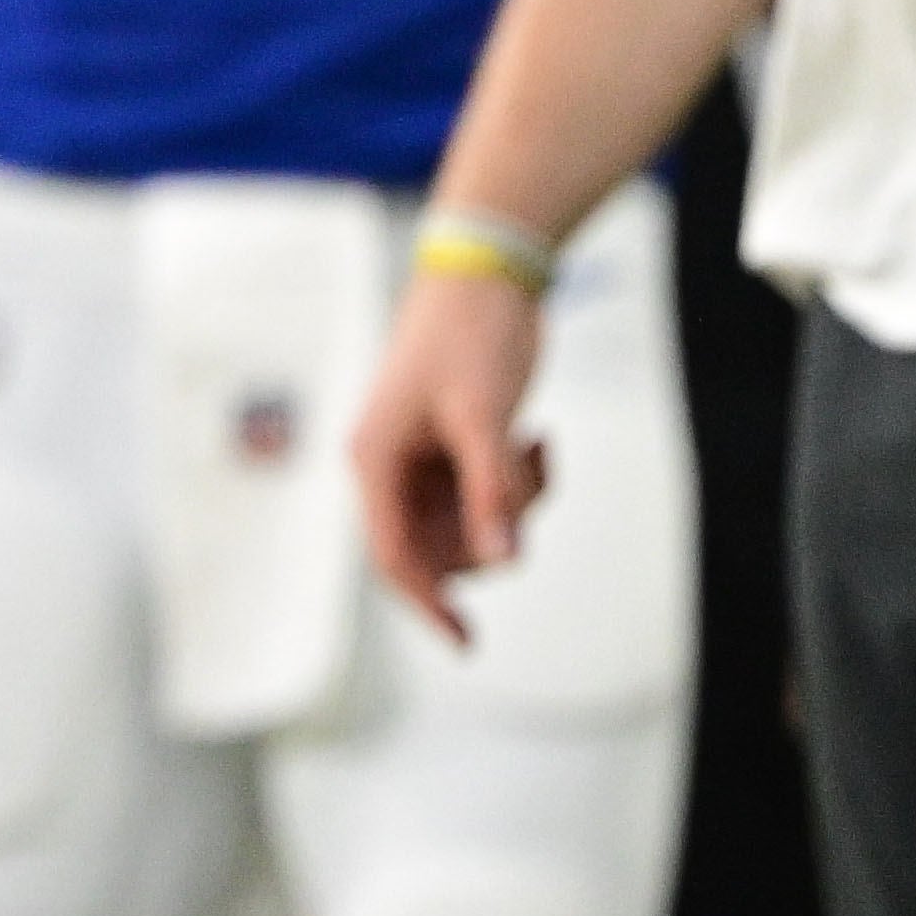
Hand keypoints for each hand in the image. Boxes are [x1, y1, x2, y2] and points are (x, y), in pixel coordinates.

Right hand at [352, 263, 548, 645]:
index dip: (428, 605)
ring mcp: (425, 459)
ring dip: (513, 504)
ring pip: (470, 523)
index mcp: (377, 461)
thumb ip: (492, 493)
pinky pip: (489, 494)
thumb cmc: (470, 335)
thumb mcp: (484, 419)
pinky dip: (521, 480)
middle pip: (438, 547)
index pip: (394, 556)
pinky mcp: (455, 447)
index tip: (467, 643)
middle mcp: (393, 466)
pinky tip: (537, 437)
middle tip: (524, 486)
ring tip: (534, 449)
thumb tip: (503, 562)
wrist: (489, 272)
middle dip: (490, 534)